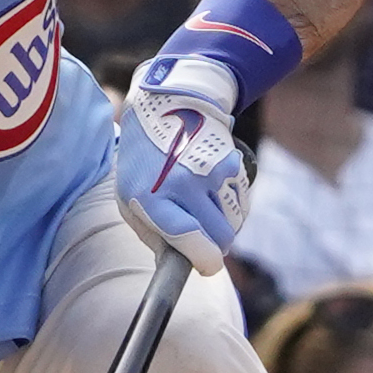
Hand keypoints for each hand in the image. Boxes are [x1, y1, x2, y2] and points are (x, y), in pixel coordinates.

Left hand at [114, 56, 250, 274]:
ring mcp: (207, 171)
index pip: (186, 238)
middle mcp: (181, 184)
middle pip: (219, 235)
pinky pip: (242, 199)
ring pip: (234, 220)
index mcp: (151, 197)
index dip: (205, 260)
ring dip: (226, 223)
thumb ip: (152, 233)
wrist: (167, 105)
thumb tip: (174, 266)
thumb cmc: (143, 160)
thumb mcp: (131, 196)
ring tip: (206, 208)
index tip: (210, 267)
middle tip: (205, 238)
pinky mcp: (228, 161)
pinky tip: (215, 189)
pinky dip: (233, 203)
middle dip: (216, 244)